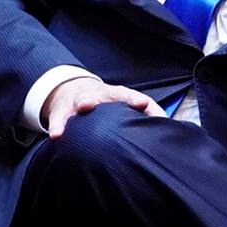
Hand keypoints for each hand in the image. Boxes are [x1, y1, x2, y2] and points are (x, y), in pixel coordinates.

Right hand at [41, 76, 164, 137]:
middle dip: (107, 97)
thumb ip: (146, 112)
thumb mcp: (123, 103)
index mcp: (115, 94)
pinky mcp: (62, 112)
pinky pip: (58, 120)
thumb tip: (169, 126)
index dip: (134, 99)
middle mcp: (97, 95)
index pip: (127, 95)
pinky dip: (58, 127)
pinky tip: (57, 136)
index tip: (141, 104)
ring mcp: (78, 101)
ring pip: (80, 101)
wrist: (72, 90)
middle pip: (102, 94)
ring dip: (83, 103)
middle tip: (111, 101)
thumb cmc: (107, 103)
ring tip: (83, 108)